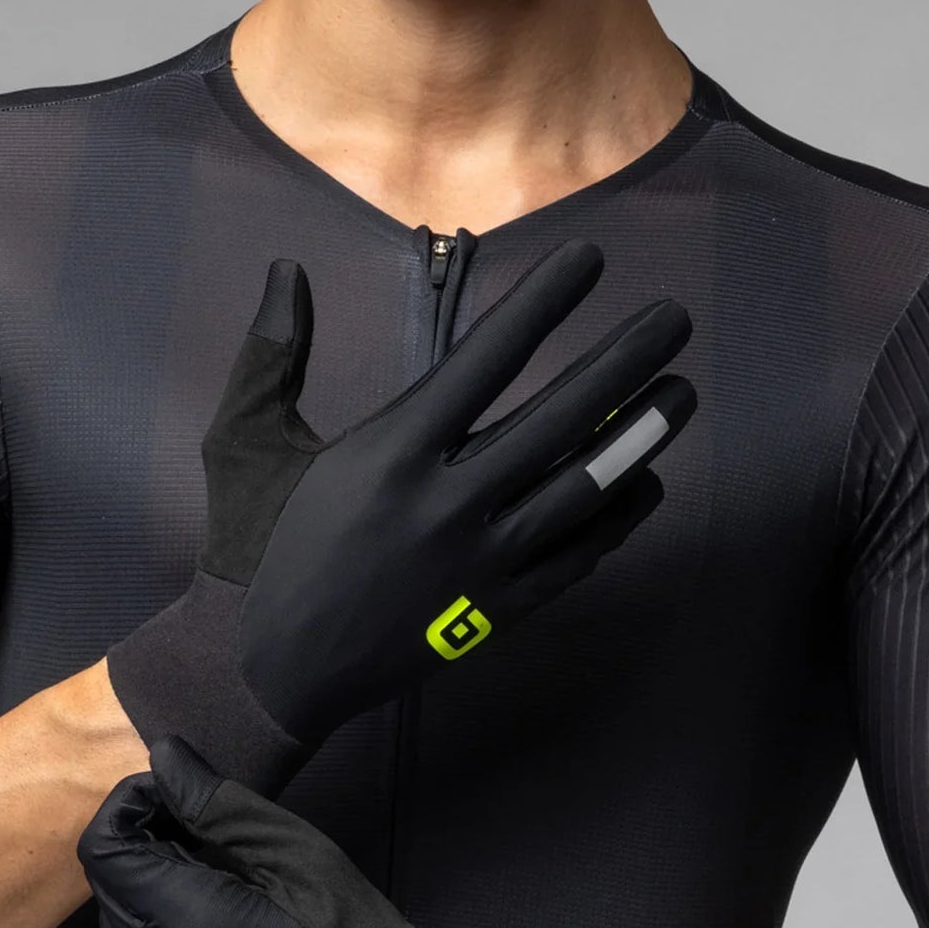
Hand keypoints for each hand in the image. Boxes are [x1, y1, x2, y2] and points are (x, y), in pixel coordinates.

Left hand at [78, 734, 536, 927]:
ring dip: (151, 893)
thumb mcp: (293, 852)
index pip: (103, 845)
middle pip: (107, 888)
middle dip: (143, 846)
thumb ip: (215, 803)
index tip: (179, 795)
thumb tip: (162, 758)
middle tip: (208, 833)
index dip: (130, 807)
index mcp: (179, 919)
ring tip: (221, 882)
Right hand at [107, 238, 695, 792]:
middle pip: (559, 417)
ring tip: (685, 392)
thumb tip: (286, 270)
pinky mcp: (496, 611)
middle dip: (625, 360)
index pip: (486, 358)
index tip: (589, 258)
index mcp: (390, 452)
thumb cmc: (253, 547)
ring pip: (585, 488)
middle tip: (675, 318)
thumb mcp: (243, 443)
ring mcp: (480, 562)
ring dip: (642, 436)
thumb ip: (270, 354)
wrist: (268, 670)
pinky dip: (620, 519)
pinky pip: (578, 558)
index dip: (543, 302)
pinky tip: (648, 484)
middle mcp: (447, 502)